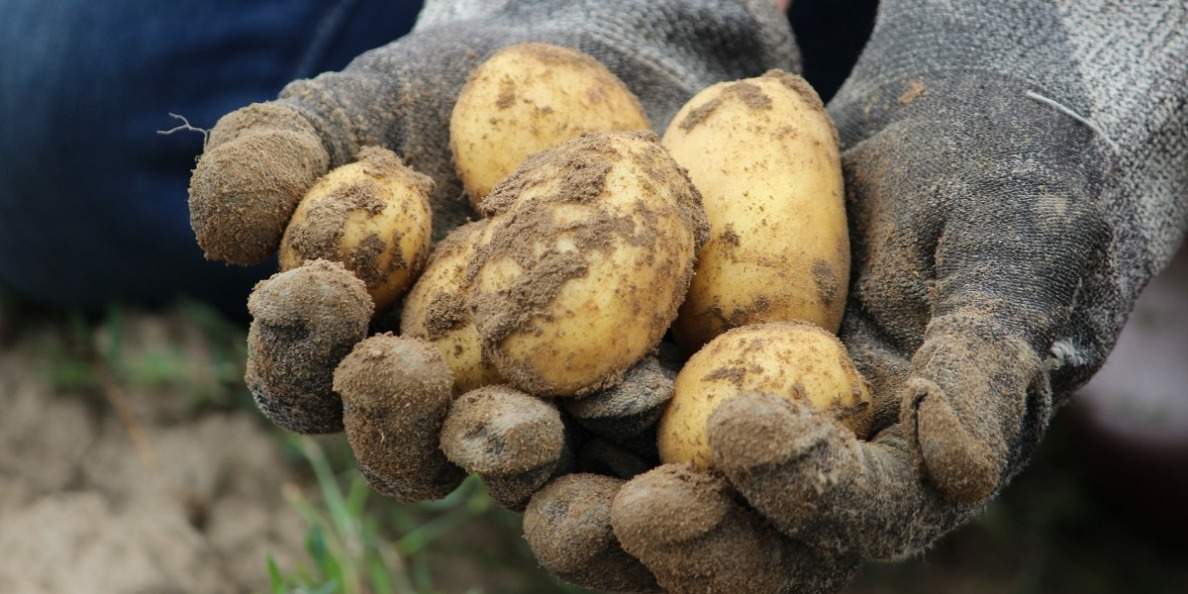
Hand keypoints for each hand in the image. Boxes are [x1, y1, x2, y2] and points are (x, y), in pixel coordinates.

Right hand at [195, 0, 794, 557]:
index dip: (301, 343)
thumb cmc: (455, 101)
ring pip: (519, 471)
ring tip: (528, 426)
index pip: (307, 377)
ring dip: (513, 457)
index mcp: (360, 353)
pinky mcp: (637, 405)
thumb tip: (225, 235)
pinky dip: (631, 436)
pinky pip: (632, 441)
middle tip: (402, 373)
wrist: (601, 82)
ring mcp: (545, 414)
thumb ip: (278, 164)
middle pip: (406, 453)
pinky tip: (644, 402)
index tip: (319, 285)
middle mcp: (447, 405)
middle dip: (396, 422)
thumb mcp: (358, 111)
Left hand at [526, 2, 1187, 591]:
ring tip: (522, 460)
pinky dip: (543, 420)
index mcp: (903, 469)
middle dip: (676, 539)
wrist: (933, 140)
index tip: (738, 426)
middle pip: (739, 549)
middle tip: (616, 508)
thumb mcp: (1018, 251)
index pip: (856, 515)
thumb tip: (964, 467)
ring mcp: (726, 439)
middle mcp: (809, 476)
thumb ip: (990, 354)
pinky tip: (487, 391)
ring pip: (648, 508)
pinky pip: (597, 427)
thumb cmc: (998, 190)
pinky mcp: (660, 389)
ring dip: (580, 503)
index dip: (800, 490)